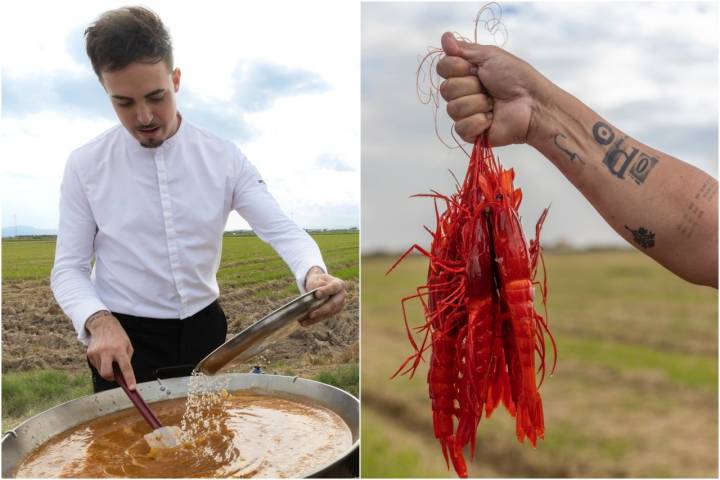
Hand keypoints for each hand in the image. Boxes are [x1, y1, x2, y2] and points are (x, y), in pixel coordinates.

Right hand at [85, 311, 135, 388]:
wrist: (103, 325)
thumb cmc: (118, 337)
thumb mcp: (128, 346)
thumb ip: (126, 360)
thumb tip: (123, 375)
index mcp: (119, 349)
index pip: (125, 367)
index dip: (129, 379)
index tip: (132, 388)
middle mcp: (107, 351)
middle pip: (107, 374)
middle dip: (111, 378)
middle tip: (115, 376)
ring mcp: (96, 353)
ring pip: (101, 371)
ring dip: (107, 369)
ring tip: (110, 358)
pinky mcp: (89, 354)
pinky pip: (96, 365)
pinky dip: (101, 364)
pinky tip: (103, 355)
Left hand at [302, 267, 346, 325]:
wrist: (319, 285)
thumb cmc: (317, 280)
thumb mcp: (316, 279)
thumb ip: (316, 284)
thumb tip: (317, 294)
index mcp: (339, 284)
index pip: (334, 288)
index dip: (326, 291)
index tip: (317, 295)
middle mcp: (342, 295)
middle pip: (334, 304)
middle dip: (322, 310)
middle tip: (311, 314)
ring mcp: (339, 305)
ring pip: (328, 313)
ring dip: (316, 318)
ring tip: (303, 321)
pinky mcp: (333, 312)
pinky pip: (324, 317)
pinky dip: (314, 320)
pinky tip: (304, 322)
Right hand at [436, 32, 550, 145]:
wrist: (532, 104)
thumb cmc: (516, 78)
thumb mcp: (490, 55)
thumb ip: (463, 48)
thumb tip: (444, 36)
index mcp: (465, 74)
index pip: (443, 68)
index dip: (456, 67)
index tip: (475, 68)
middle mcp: (462, 93)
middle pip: (446, 89)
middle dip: (470, 87)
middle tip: (488, 88)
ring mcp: (465, 114)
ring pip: (453, 109)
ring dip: (477, 104)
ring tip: (493, 104)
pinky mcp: (470, 133)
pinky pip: (461, 127)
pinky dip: (479, 121)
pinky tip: (492, 119)